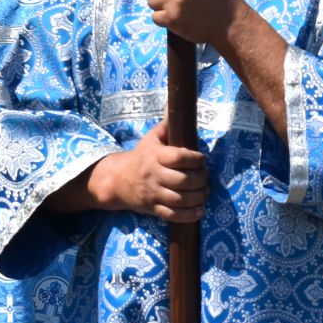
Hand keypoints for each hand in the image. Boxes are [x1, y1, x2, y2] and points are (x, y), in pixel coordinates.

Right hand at [91, 121, 208, 220]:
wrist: (117, 180)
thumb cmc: (141, 157)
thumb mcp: (151, 139)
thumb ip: (167, 126)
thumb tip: (178, 107)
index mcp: (156, 156)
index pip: (180, 157)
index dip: (196, 159)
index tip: (202, 160)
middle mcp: (154, 175)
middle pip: (184, 180)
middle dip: (201, 179)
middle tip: (205, 177)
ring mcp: (153, 194)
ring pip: (180, 199)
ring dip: (198, 197)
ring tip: (205, 192)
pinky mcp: (153, 209)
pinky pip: (172, 215)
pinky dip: (189, 215)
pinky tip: (199, 210)